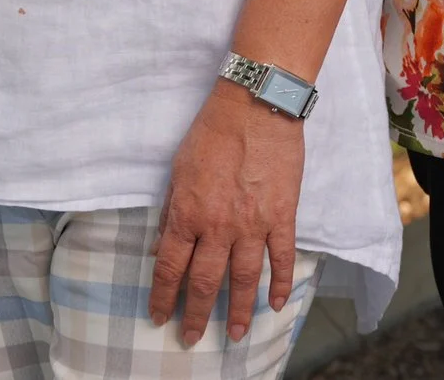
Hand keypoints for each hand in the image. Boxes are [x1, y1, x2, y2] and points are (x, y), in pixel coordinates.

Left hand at [151, 82, 305, 346]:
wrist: (256, 106)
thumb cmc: (213, 132)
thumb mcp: (178, 170)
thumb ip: (172, 210)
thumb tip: (162, 245)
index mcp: (187, 215)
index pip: (170, 268)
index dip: (164, 297)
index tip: (161, 317)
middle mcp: (218, 227)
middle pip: (205, 282)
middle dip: (197, 315)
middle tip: (192, 338)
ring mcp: (253, 224)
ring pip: (244, 278)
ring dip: (238, 310)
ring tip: (235, 334)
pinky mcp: (282, 215)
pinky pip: (282, 257)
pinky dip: (280, 283)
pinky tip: (277, 303)